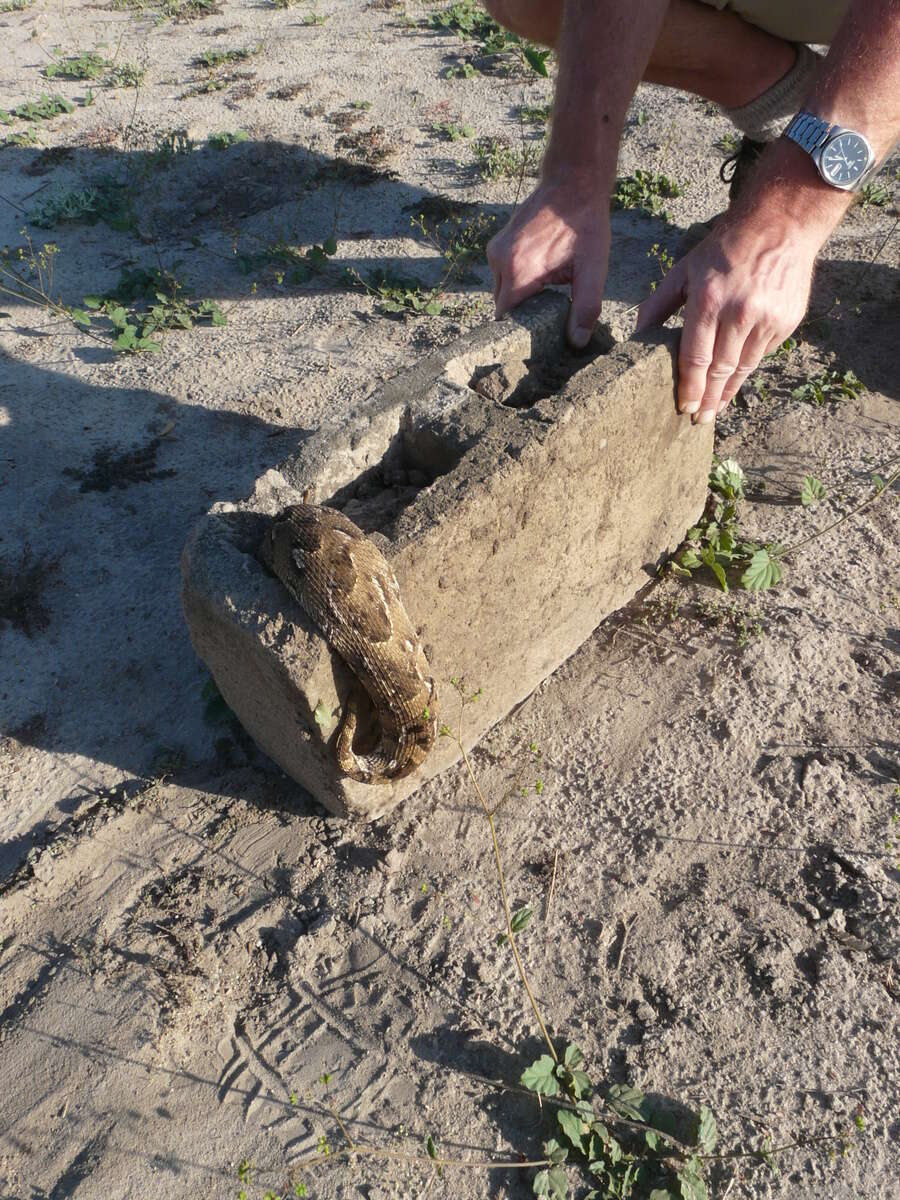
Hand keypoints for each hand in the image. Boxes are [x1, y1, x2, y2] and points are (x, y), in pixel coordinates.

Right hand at [487, 174, 611, 347]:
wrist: (574, 182)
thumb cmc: (586, 225)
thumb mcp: (593, 269)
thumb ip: (585, 308)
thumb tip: (577, 341)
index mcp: (519, 272)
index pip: (506, 320)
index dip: (520, 333)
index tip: (536, 338)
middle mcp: (500, 261)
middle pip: (503, 307)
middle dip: (522, 316)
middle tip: (548, 318)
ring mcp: (496, 250)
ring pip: (501, 291)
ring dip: (520, 297)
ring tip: (546, 294)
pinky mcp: (498, 242)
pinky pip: (502, 274)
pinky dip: (517, 280)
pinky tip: (540, 275)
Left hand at [636, 213, 817, 421]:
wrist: (781, 226)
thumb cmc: (725, 248)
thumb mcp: (685, 269)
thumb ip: (659, 304)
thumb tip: (636, 335)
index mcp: (709, 300)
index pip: (696, 357)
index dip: (690, 387)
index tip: (684, 407)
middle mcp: (740, 312)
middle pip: (721, 369)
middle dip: (709, 399)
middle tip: (699, 420)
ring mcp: (767, 318)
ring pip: (744, 367)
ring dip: (729, 391)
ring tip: (716, 409)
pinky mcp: (787, 321)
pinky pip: (762, 353)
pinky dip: (747, 365)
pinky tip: (736, 375)